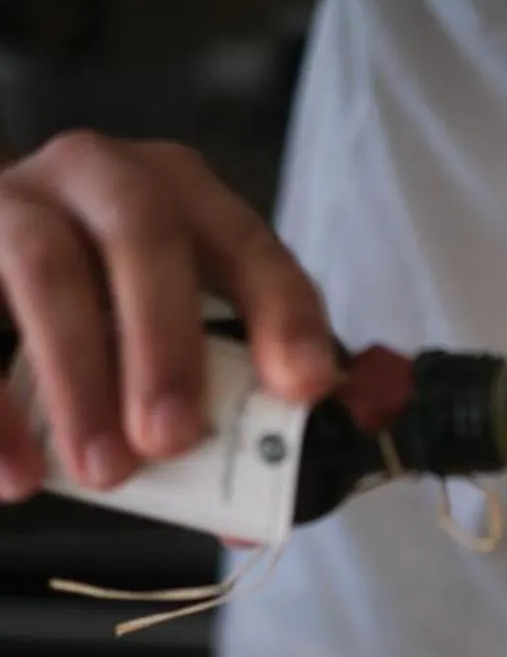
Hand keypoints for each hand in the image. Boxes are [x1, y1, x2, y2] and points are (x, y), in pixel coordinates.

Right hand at [0, 130, 337, 501]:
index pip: (247, 244)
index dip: (281, 312)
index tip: (304, 387)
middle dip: (163, 341)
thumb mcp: (188, 338)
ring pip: (44, 266)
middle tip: (171, 440)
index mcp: (183, 199)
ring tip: (102, 472)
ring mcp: (16, 205)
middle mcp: (100, 180)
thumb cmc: (111, 312)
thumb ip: (259, 390)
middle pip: (141, 233)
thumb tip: (325, 446)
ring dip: (76, 375)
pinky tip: (18, 475)